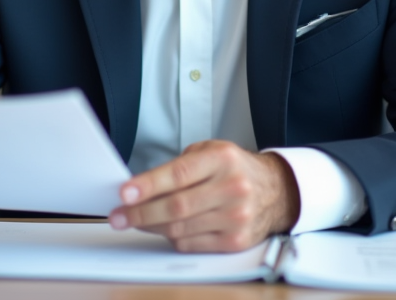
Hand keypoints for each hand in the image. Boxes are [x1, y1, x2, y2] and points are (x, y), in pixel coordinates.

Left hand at [108, 140, 299, 252]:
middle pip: (176, 206)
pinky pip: (191, 244)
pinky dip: (172, 238)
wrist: (277, 191)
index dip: (148, 185)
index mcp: (223, 159)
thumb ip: (179, 166)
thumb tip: (141, 187)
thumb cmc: (236, 169)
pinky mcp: (235, 241)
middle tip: (119, 215)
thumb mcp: (211, 152)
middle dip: (140, 212)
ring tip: (136, 220)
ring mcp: (236, 217)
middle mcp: (232, 187)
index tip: (125, 192)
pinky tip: (164, 229)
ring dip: (151, 226)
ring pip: (180, 228)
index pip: (178, 174)